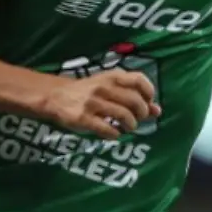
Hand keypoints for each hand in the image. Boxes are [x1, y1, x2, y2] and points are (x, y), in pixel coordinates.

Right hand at [44, 69, 160, 139]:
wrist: (55, 96)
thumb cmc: (87, 92)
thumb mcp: (109, 88)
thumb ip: (133, 96)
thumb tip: (157, 110)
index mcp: (112, 76)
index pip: (139, 80)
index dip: (148, 93)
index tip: (147, 103)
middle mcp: (104, 87)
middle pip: (135, 101)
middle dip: (141, 114)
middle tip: (136, 119)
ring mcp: (93, 103)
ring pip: (124, 116)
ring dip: (130, 126)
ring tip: (126, 127)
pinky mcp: (83, 118)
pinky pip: (107, 129)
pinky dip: (115, 134)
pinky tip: (113, 133)